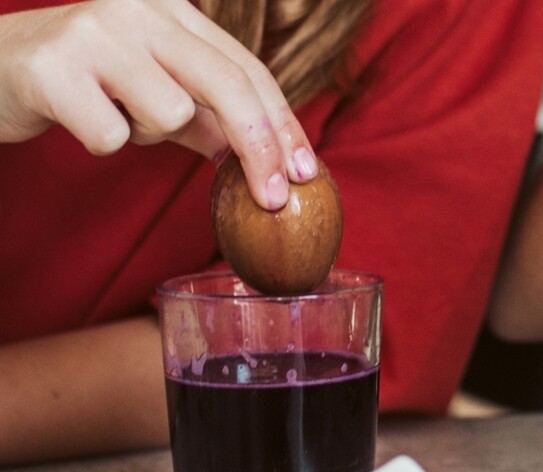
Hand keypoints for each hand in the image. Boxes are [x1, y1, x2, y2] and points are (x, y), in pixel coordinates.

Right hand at [0, 0, 318, 208]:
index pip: (247, 68)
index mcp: (170, 9)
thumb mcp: (155, 92)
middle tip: (277, 199)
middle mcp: (137, 7)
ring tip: (114, 113)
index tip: (307, 172)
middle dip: (261, 147)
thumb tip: (268, 160)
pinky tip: (78, 118)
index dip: (283, 124)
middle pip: (227, 83)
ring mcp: (94, 32)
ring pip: (169, 113)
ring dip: (148, 134)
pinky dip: (103, 142)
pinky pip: (113, 137)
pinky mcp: (54, 69)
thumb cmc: (84, 84)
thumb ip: (208, 118)